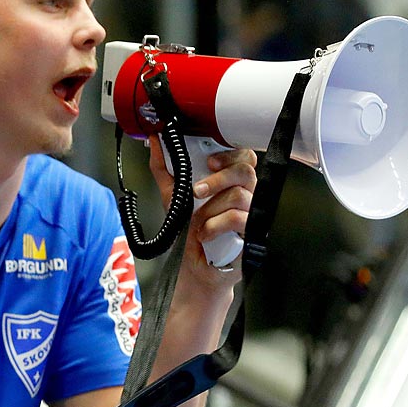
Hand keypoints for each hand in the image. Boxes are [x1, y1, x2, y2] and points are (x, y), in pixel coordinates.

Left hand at [148, 136, 256, 289]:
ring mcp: (251, 213)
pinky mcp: (252, 233)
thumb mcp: (173, 195)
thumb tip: (155, 141)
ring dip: (210, 209)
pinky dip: (214, 226)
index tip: (209, 161)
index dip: (229, 154)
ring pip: (239, 195)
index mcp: (231, 181)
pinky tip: (205, 233)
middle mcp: (245, 194)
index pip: (244, 157)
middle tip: (197, 192)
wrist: (192, 265)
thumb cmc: (189, 230)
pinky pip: (237, 219)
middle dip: (218, 178)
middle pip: (246, 170)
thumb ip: (165, 168)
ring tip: (198, 221)